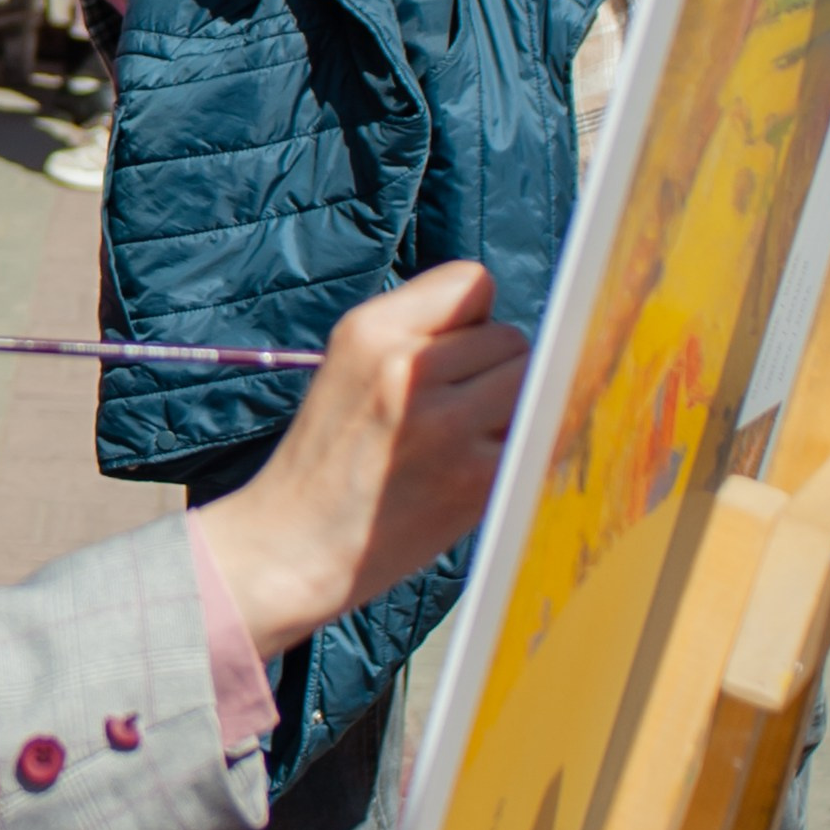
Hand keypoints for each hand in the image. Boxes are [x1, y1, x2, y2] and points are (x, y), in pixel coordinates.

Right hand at [197, 263, 527, 660]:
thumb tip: (505, 329)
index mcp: (372, 332)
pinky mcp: (475, 478)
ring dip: (513, 410)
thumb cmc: (326, 459)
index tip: (451, 355)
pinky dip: (518, 452)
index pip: (473, 282)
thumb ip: (419, 333)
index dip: (471, 320)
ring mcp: (446, 425)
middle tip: (453, 411)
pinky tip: (476, 471)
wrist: (294, 547)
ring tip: (464, 441)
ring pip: (531, 384)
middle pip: (512, 337)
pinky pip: (535, 438)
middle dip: (494, 370)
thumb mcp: (347, 366)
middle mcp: (409, 369)